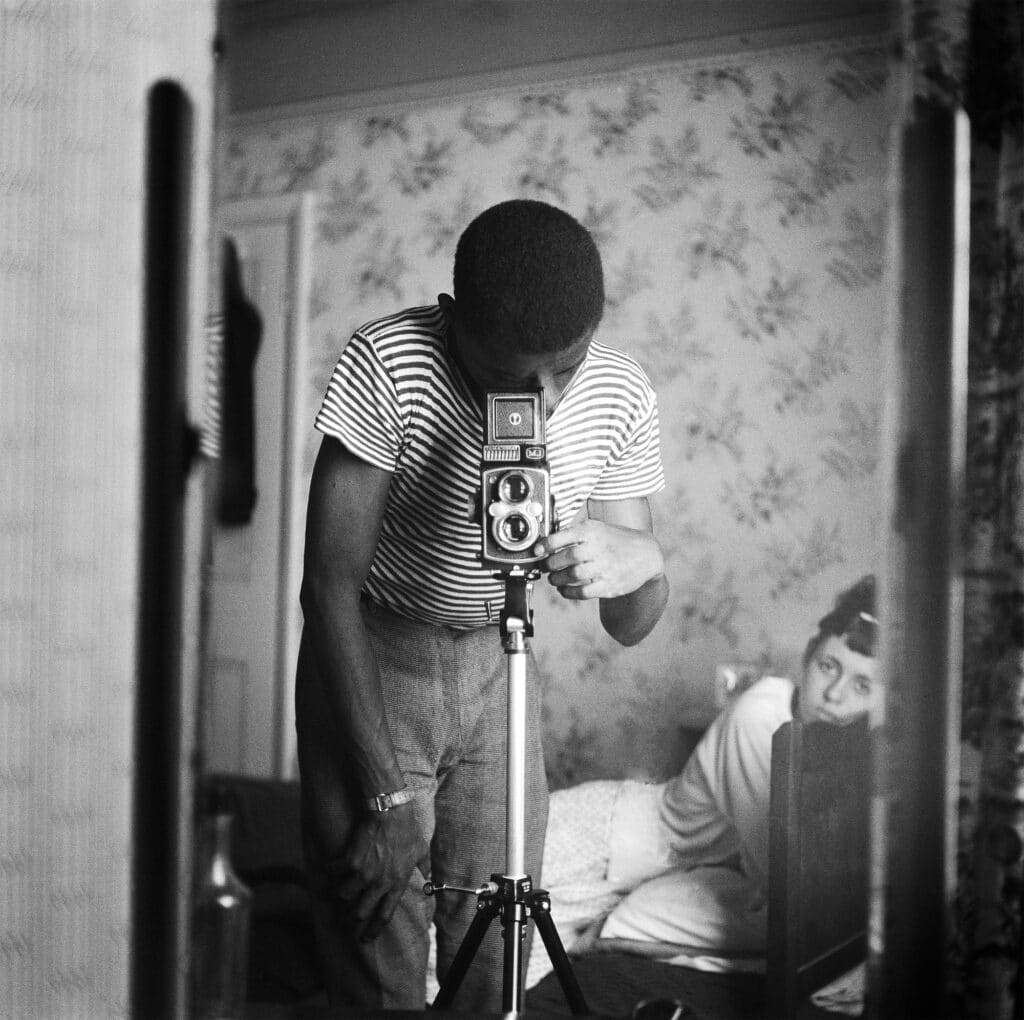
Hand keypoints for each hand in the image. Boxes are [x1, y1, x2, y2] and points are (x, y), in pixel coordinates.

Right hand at [324, 803, 427, 940]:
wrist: (390, 812)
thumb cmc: (407, 830)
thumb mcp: (421, 850)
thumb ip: (424, 867)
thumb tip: (429, 877)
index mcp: (397, 883)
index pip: (384, 915)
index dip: (372, 930)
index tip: (363, 939)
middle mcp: (379, 883)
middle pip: (360, 912)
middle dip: (349, 920)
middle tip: (342, 923)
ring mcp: (364, 873)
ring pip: (344, 896)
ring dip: (339, 897)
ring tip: (334, 897)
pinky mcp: (350, 860)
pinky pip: (334, 873)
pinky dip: (329, 873)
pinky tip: (328, 871)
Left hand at [533, 518, 663, 600]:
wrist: (646, 554)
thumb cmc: (616, 540)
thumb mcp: (598, 528)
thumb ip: (575, 533)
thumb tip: (545, 543)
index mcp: (593, 531)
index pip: (563, 536)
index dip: (546, 545)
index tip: (537, 550)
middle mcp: (599, 548)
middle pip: (566, 558)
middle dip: (550, 564)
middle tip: (546, 567)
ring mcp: (605, 567)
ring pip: (572, 576)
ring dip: (557, 579)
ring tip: (554, 578)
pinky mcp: (609, 585)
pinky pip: (582, 592)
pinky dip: (568, 592)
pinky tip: (565, 589)